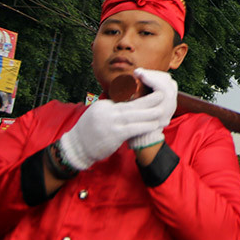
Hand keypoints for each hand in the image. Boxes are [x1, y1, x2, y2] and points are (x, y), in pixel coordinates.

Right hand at [58, 81, 176, 170]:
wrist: (76, 147)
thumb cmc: (89, 130)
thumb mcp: (99, 113)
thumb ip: (113, 107)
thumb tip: (128, 99)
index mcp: (104, 105)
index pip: (124, 98)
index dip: (140, 96)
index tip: (152, 93)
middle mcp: (107, 112)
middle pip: (132, 104)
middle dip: (149, 100)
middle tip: (162, 95)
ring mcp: (110, 123)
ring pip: (134, 116)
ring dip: (150, 113)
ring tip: (162, 110)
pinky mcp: (114, 135)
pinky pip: (133, 129)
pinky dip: (144, 126)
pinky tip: (154, 126)